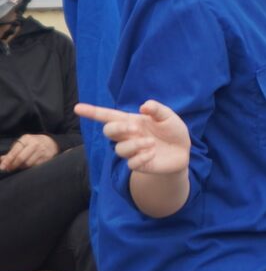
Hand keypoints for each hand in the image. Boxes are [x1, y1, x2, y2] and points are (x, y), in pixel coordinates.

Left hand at [0, 134, 57, 171]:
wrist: (52, 142)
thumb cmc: (32, 144)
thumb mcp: (22, 144)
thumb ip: (11, 152)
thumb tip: (1, 160)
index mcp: (26, 139)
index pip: (15, 151)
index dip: (8, 160)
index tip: (2, 167)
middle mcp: (35, 143)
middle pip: (21, 158)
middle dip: (13, 165)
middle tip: (9, 169)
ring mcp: (42, 150)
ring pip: (28, 163)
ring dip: (22, 167)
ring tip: (20, 166)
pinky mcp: (47, 157)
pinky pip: (35, 166)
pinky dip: (30, 167)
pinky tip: (29, 165)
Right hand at [75, 100, 189, 174]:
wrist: (182, 150)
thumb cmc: (172, 130)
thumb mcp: (167, 116)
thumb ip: (156, 109)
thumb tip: (143, 106)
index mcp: (131, 121)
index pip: (107, 116)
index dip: (92, 112)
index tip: (77, 108)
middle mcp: (128, 136)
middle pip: (109, 131)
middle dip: (117, 128)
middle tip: (135, 128)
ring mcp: (132, 151)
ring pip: (120, 149)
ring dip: (135, 145)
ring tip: (152, 143)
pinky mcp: (138, 164)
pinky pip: (131, 164)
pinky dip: (141, 157)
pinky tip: (153, 153)